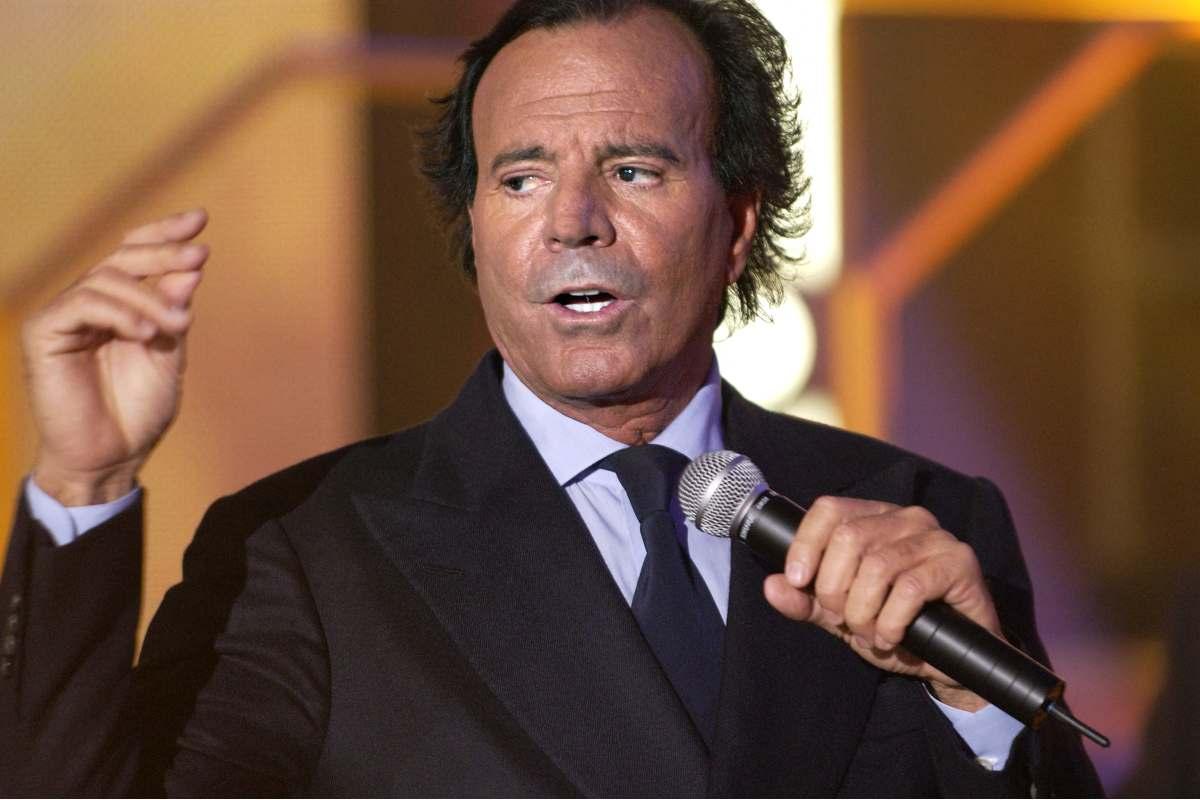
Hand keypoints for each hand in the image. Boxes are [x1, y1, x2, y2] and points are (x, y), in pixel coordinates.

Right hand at [23, 209, 208, 504]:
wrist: (113, 456)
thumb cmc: (140, 410)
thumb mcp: (169, 353)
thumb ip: (174, 310)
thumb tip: (192, 265)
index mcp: (119, 305)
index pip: (135, 253)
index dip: (164, 233)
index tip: (200, 219)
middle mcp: (89, 304)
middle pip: (123, 258)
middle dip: (164, 252)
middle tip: (199, 255)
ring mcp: (64, 316)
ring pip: (106, 279)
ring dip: (151, 298)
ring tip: (178, 327)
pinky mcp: (44, 333)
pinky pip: (82, 303)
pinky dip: (120, 313)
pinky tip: (145, 332)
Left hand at [762, 496, 1001, 710]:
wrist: (952, 662)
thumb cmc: (897, 628)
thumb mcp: (842, 617)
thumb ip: (807, 602)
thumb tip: (771, 587)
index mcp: (874, 519)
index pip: (829, 509)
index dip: (805, 543)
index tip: (796, 579)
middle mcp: (905, 518)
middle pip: (848, 537)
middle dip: (834, 588)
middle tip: (842, 620)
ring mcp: (935, 537)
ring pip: (877, 565)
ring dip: (863, 611)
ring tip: (867, 634)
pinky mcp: (959, 562)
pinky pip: (910, 588)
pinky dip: (891, 621)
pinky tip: (890, 637)